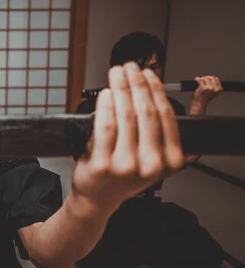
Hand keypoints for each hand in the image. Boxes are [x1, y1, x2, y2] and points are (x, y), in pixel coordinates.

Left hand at [71, 63, 183, 213]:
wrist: (98, 199)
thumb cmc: (124, 177)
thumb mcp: (154, 161)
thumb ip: (164, 136)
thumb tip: (159, 94)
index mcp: (170, 162)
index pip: (166, 116)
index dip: (156, 89)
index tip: (148, 74)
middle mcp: (150, 164)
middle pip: (146, 112)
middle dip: (137, 83)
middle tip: (130, 67)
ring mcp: (125, 165)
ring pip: (125, 116)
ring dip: (121, 88)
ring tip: (117, 74)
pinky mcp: (101, 164)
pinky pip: (105, 126)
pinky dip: (106, 105)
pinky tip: (106, 93)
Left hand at [191, 76, 221, 109]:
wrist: (199, 104)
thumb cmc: (204, 97)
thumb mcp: (213, 92)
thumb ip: (214, 85)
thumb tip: (213, 77)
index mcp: (220, 89)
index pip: (216, 78)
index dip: (210, 78)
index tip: (205, 80)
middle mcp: (216, 88)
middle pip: (211, 77)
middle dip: (206, 78)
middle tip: (201, 81)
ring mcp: (210, 88)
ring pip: (206, 78)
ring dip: (201, 79)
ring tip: (199, 82)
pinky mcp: (204, 88)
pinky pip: (200, 80)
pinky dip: (198, 79)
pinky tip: (196, 79)